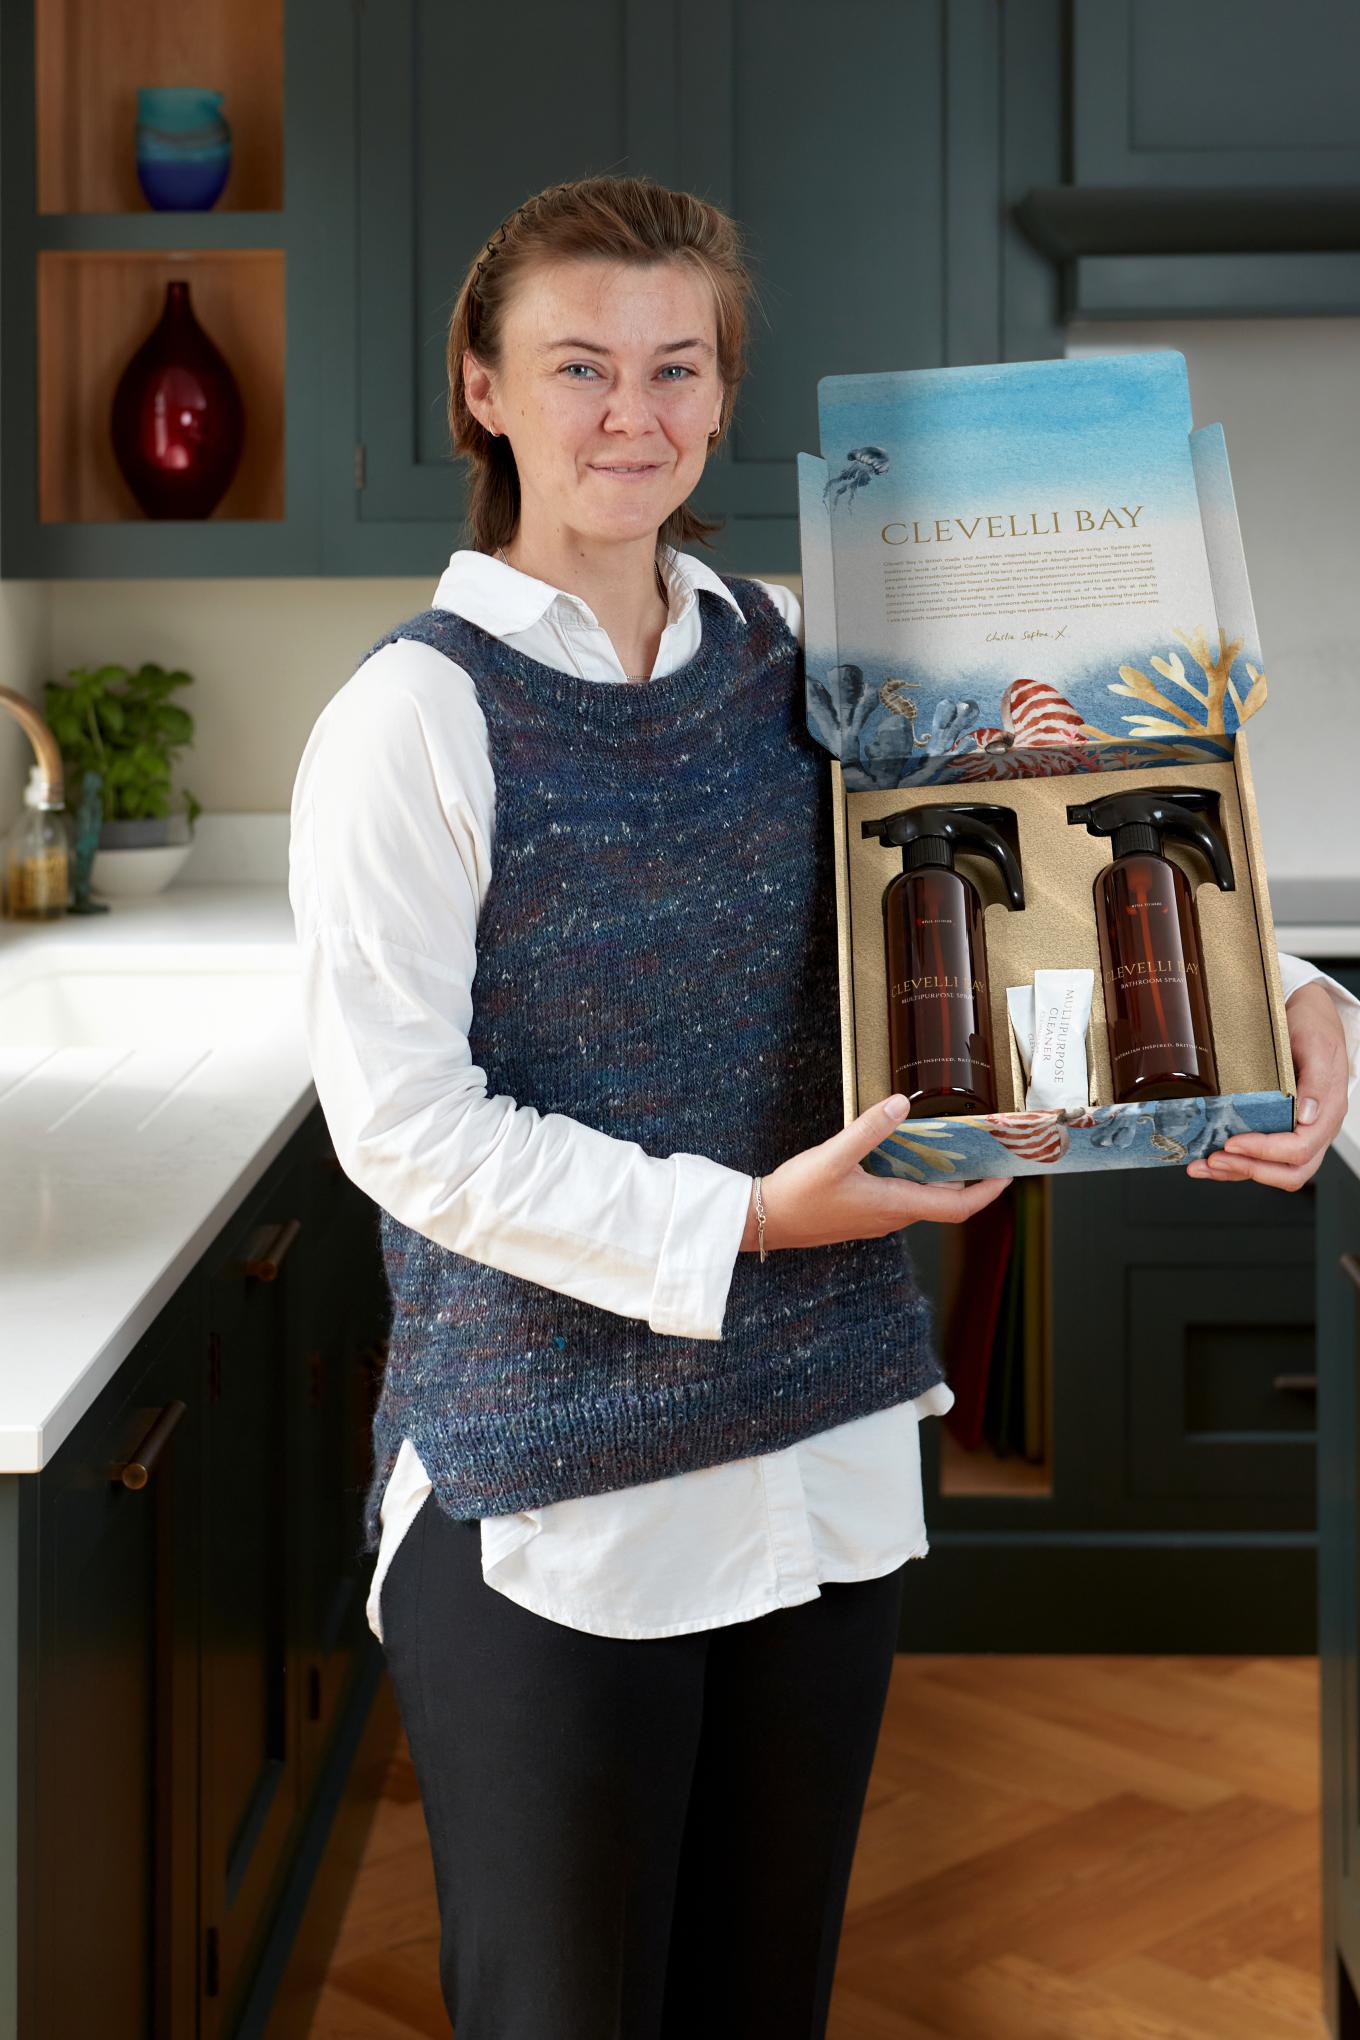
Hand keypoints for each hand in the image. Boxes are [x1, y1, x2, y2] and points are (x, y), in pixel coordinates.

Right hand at [743, 1094, 1008, 1251]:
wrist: (763, 1221)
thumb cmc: (798, 1195)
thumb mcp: (833, 1156)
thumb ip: (869, 1129)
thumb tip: (902, 1104)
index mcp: (894, 1206)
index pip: (957, 1207)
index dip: (987, 1193)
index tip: (1007, 1174)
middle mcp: (892, 1217)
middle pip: (945, 1203)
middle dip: (970, 1180)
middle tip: (984, 1150)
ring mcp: (877, 1218)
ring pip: (923, 1199)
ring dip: (942, 1177)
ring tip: (952, 1146)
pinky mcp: (863, 1213)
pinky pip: (902, 1196)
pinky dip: (916, 1177)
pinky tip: (905, 1153)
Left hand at [1186, 979, 1350, 1189]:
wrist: (1309, 1015)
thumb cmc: (1313, 1027)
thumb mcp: (1316, 1046)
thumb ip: (1316, 1081)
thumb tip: (1307, 1116)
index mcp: (1327, 1112)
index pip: (1301, 1148)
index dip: (1266, 1150)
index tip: (1233, 1142)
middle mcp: (1316, 1128)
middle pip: (1290, 1171)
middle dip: (1250, 1169)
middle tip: (1215, 1159)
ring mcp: (1300, 1132)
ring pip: (1275, 1171)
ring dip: (1237, 1171)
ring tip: (1202, 1166)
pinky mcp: (1281, 1130)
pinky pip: (1263, 1158)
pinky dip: (1236, 1163)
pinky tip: (1209, 1160)